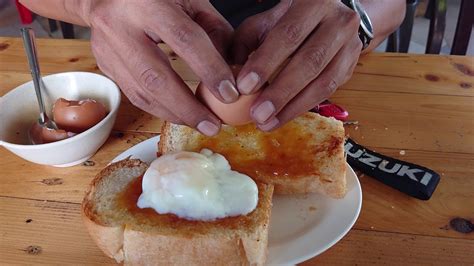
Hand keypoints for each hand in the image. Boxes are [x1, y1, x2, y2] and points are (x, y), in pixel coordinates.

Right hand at [83, 0, 237, 135]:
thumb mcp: (191, 1)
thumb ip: (215, 31)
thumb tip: (233, 70)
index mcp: (147, 3)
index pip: (184, 40)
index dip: (209, 69)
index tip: (230, 93)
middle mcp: (120, 25)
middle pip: (156, 78)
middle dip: (188, 107)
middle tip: (213, 125)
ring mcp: (107, 48)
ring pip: (142, 93)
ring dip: (175, 114)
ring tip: (201, 124)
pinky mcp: (104, 65)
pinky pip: (134, 95)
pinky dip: (160, 109)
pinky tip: (179, 114)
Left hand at [232, 0, 361, 130]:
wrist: (328, 18)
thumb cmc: (289, 20)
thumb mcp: (264, 23)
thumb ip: (245, 43)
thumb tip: (230, 76)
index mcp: (313, 2)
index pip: (289, 35)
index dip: (266, 63)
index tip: (244, 87)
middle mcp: (338, 21)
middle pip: (309, 62)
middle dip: (280, 92)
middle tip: (257, 114)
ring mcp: (350, 45)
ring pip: (323, 82)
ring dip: (292, 107)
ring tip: (267, 123)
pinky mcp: (352, 66)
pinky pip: (329, 92)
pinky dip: (303, 107)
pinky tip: (283, 117)